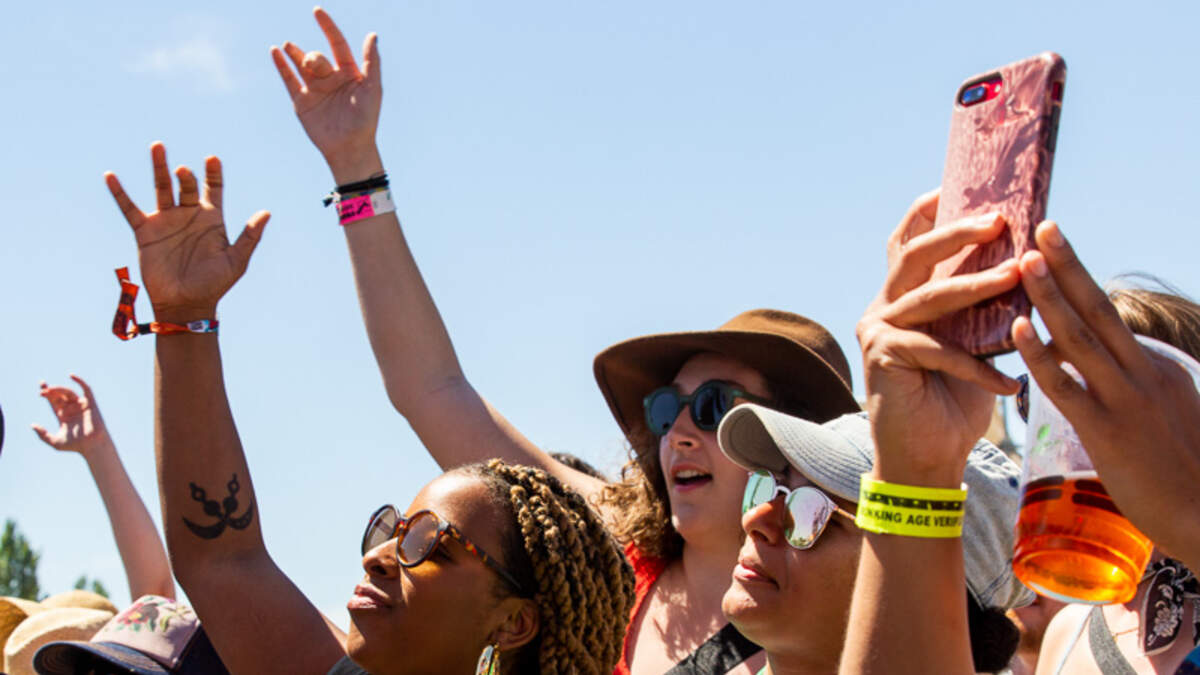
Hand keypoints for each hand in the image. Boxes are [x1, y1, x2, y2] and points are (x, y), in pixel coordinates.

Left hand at [32, 375, 110, 455]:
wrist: (91, 445)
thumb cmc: (75, 446)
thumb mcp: (54, 441)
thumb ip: (42, 434)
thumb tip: (33, 425)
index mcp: (63, 416)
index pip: (53, 401)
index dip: (47, 392)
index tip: (41, 385)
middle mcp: (71, 409)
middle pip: (59, 395)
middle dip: (51, 391)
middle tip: (43, 392)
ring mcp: (81, 405)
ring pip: (68, 392)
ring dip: (59, 389)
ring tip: (50, 390)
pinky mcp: (90, 403)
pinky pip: (86, 389)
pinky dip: (80, 381)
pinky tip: (70, 376)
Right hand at [105, 143, 268, 321]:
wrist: (186, 304)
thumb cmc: (215, 284)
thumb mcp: (236, 260)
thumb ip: (249, 236)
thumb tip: (267, 213)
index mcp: (212, 218)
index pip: (214, 188)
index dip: (213, 173)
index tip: (212, 159)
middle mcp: (188, 214)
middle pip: (186, 185)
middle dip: (185, 176)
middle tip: (184, 170)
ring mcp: (166, 221)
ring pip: (161, 188)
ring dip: (159, 168)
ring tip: (158, 147)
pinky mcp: (146, 232)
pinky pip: (130, 209)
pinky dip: (119, 193)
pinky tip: (110, 176)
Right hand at [271, 7, 381, 181]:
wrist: (350, 147)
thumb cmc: (366, 119)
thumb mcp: (373, 88)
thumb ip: (372, 61)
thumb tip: (372, 34)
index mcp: (349, 72)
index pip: (337, 43)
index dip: (327, 27)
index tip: (317, 11)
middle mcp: (331, 78)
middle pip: (317, 57)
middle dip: (313, 57)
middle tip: (312, 63)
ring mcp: (315, 89)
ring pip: (301, 64)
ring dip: (294, 53)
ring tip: (288, 46)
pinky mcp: (302, 101)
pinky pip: (289, 79)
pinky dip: (281, 65)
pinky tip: (275, 52)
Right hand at [856, 191, 1020, 485]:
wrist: (924, 459)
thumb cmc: (952, 401)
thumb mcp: (971, 344)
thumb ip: (977, 308)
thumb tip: (1019, 263)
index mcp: (901, 298)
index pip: (907, 244)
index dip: (926, 213)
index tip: (954, 185)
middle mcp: (883, 307)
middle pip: (914, 255)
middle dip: (957, 233)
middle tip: (998, 220)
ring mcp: (878, 331)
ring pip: (929, 296)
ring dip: (976, 286)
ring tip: (1016, 276)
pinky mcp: (883, 358)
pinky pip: (938, 350)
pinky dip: (977, 366)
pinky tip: (1008, 382)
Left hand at [1013, 222, 1199, 560]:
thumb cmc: (1182, 473)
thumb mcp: (1165, 414)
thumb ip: (1132, 384)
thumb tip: (1096, 363)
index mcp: (1157, 366)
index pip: (1109, 315)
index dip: (1077, 280)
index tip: (1052, 247)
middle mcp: (1145, 373)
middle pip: (1099, 308)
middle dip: (1067, 265)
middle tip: (1041, 227)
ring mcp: (1127, 400)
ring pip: (1081, 336)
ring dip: (1050, 295)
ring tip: (1024, 260)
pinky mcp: (1108, 431)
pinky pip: (1067, 385)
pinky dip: (1041, 353)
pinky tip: (1018, 329)